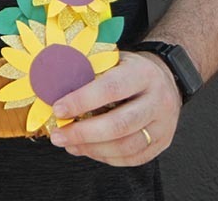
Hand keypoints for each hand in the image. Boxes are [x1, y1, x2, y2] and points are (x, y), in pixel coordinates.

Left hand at [48, 50, 180, 165]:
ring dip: (93, 149)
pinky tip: (87, 150)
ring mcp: (164, 124)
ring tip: (69, 144)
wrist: (166, 78)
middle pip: (120, 124)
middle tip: (58, 136)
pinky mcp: (163, 142)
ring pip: (127, 146)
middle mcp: (158, 100)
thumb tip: (52, 86)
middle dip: (83, 133)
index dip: (82, 101)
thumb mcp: (113, 59)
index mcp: (143, 74)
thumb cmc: (129, 69)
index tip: (58, 109)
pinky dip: (107, 157)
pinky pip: (134, 157)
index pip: (111, 89)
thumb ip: (89, 71)